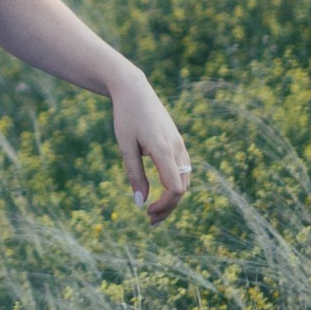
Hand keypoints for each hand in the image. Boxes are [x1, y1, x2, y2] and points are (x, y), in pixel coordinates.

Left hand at [111, 67, 190, 220]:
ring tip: (154, 211)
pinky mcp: (177, 142)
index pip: (174, 189)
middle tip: (149, 220)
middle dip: (168, 207)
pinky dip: (175, 185)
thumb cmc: (125, 116)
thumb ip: (134, 175)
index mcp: (163, 150)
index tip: (146, 211)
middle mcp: (176, 148)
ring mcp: (179, 144)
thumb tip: (140, 204)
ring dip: (172, 198)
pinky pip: (183, 170)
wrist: (134, 89)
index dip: (164, 206)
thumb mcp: (125, 146)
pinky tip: (161, 192)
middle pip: (182, 188)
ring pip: (185, 180)